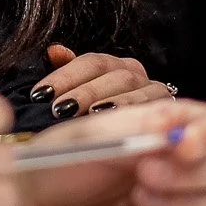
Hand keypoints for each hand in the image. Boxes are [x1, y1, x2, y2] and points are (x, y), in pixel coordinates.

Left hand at [16, 100, 205, 205]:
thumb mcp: (99, 133)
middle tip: (145, 173)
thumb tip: (180, 131)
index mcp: (172, 128)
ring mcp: (180, 205)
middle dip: (195, 173)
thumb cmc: (62, 161)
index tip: (183, 144)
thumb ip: (144, 130)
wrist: (32, 204)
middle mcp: (184, 165)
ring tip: (137, 198)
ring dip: (185, 203)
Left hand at [29, 44, 171, 118]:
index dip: (63, 76)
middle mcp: (133, 72)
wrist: (134, 154)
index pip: (88, 63)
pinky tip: (121, 122)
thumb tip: (54, 50)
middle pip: (110, 72)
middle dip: (84, 91)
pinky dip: (136, 111)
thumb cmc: (98, 123)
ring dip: (111, 100)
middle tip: (60, 108)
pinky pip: (153, 106)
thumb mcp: (79, 97)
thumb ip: (67, 73)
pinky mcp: (166, 107)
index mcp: (110, 66)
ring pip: (132, 87)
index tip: (40, 94)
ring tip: (92, 114)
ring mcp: (152, 89)